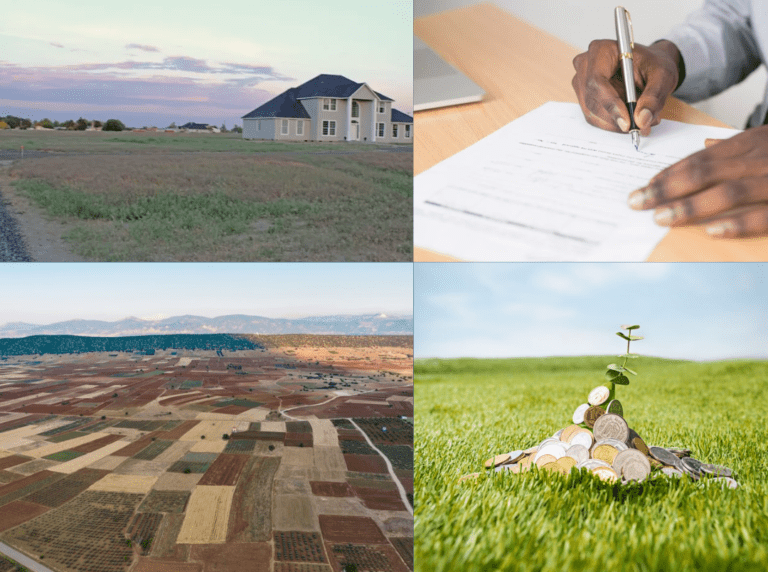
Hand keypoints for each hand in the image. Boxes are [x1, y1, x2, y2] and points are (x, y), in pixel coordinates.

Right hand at [572, 40, 680, 134]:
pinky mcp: (584, 98)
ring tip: (639, 120)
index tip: (627, 122)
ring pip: (592, 112)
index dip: (610, 104)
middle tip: (639, 127)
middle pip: (592, 100)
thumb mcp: (663, 76)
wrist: (649, 67)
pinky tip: (628, 118)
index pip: (597, 81)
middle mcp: (585, 66)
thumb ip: (654, 97)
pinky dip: (612, 123)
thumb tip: (642, 119)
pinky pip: (593, 117)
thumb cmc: (654, 64)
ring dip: (615, 123)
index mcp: (601, 50)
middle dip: (615, 118)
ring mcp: (581, 82)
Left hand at [628, 127, 767, 237]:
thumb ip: (738, 146)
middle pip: (705, 173)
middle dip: (666, 189)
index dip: (671, 173)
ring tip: (660, 218)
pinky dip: (737, 223)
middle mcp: (759, 158)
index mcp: (751, 142)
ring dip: (691, 206)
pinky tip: (711, 231)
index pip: (702, 159)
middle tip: (637, 202)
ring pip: (728, 191)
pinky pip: (763, 215)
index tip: (645, 186)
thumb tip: (708, 144)